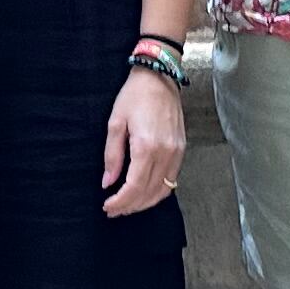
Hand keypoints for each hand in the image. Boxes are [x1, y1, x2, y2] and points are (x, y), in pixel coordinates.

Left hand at [98, 65, 185, 217]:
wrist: (159, 77)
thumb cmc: (134, 96)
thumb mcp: (115, 123)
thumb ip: (112, 155)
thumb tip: (107, 182)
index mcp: (146, 146)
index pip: (134, 187)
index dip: (120, 202)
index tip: (107, 207)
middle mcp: (165, 153)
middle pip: (148, 192)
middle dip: (130, 206)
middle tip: (113, 211)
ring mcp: (176, 152)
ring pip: (163, 190)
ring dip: (144, 203)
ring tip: (127, 206)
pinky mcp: (182, 149)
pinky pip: (171, 179)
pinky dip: (158, 192)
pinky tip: (145, 193)